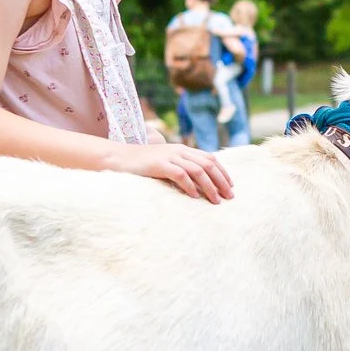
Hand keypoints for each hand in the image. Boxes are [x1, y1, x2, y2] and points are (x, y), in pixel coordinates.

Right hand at [115, 141, 234, 202]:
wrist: (119, 158)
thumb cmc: (142, 164)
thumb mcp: (165, 163)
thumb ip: (180, 168)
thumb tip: (198, 185)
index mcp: (183, 149)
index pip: (210, 158)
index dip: (223, 172)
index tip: (230, 186)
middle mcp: (179, 151)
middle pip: (208, 164)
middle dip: (221, 181)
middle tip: (229, 197)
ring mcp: (169, 156)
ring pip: (198, 170)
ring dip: (209, 187)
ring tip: (216, 200)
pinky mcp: (159, 164)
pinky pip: (180, 175)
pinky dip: (190, 186)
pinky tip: (194, 197)